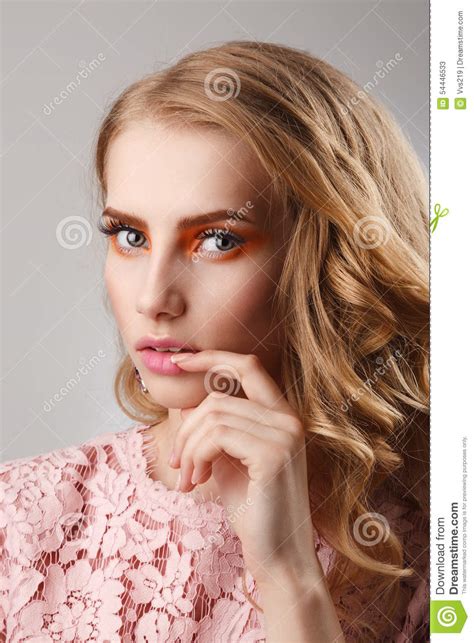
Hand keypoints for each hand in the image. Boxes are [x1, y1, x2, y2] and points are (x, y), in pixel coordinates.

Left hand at [168, 349, 321, 586]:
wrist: (276, 555)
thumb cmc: (253, 509)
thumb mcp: (227, 461)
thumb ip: (214, 429)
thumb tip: (187, 404)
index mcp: (282, 415)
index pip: (248, 366)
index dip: (212, 358)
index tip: (179, 362)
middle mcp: (288, 419)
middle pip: (218, 398)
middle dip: (187, 428)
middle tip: (177, 464)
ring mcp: (285, 434)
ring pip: (213, 416)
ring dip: (188, 448)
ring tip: (188, 478)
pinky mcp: (273, 454)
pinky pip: (216, 435)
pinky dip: (196, 456)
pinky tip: (198, 481)